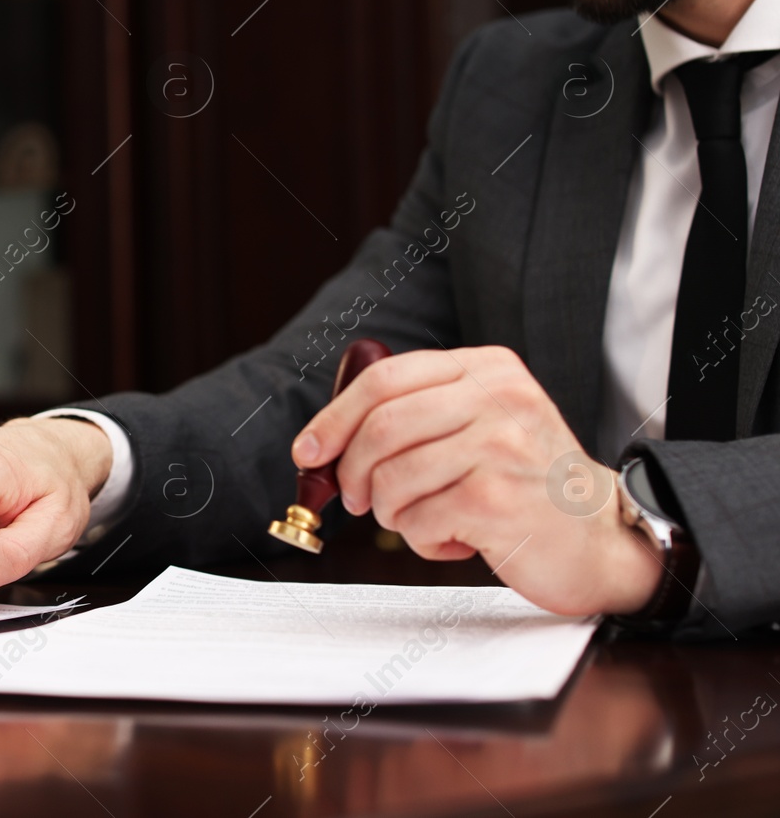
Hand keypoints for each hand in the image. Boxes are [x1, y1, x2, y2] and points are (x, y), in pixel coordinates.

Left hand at [291, 345, 662, 616]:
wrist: (600, 540)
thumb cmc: (524, 485)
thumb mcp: (480, 425)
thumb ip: (417, 415)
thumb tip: (323, 441)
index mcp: (488, 369)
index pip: (385, 379)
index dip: (333, 417)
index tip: (308, 451)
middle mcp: (500, 398)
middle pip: (380, 427)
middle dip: (352, 472)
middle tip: (359, 499)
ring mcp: (502, 447)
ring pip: (392, 478)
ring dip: (392, 512)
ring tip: (425, 519)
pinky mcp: (499, 500)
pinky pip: (417, 520)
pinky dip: (422, 540)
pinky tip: (457, 540)